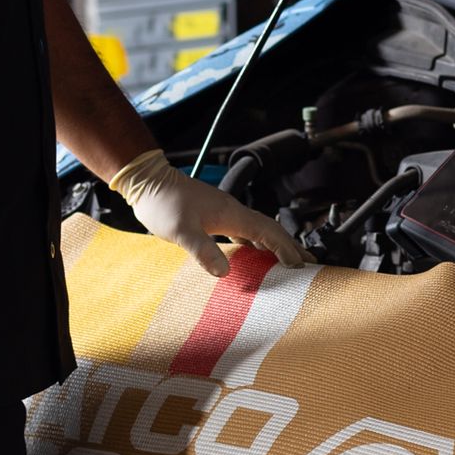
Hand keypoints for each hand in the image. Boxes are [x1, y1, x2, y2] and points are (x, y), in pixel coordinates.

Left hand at [109, 149, 307, 275]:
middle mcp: (232, 211)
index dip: (286, 248)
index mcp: (231, 214)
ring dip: (274, 244)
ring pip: (258, 229)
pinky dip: (255, 243)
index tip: (301, 264)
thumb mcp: (180, 231)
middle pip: (269, 229)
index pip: (267, 232)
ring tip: (287, 260)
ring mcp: (224, 212)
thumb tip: (224, 273)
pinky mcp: (214, 215)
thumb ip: (203, 250)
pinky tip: (254, 252)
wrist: (147, 181)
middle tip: (307, 263)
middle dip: (289, 246)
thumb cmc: (162, 203)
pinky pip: (243, 230)